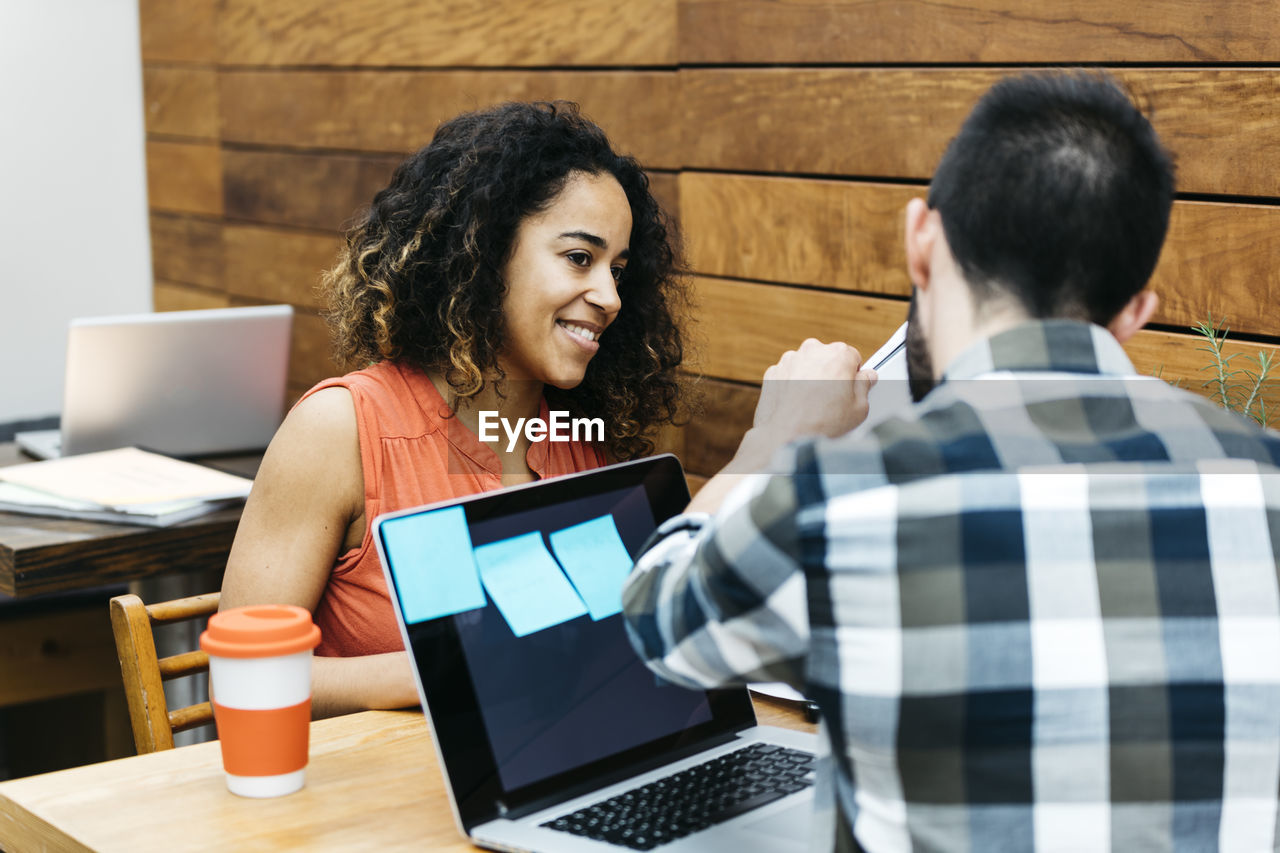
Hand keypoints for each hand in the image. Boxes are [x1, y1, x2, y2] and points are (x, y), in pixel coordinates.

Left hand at [733, 339, 876, 470]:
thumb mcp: (860, 408)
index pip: (852, 356)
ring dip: (810, 378)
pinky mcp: (773, 372)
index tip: (850, 388)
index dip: (852, 375)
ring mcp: (790, 360)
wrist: (788, 437)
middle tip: (832, 399)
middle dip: (830, 374)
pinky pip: (788, 375)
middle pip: (827, 357)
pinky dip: (792, 385)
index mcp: (838, 354)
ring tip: (813, 404)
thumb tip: (866, 378)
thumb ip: (865, 386)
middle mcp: (812, 350)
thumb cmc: (824, 423)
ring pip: (806, 365)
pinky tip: (797, 404)